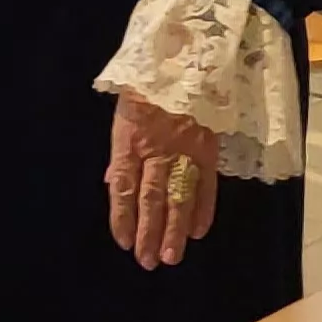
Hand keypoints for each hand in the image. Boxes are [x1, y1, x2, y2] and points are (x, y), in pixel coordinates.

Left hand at [107, 92, 219, 269]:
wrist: (185, 59)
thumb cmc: (146, 85)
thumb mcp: (122, 113)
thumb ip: (120, 152)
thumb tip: (113, 181)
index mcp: (129, 141)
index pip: (124, 187)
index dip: (122, 216)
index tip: (123, 241)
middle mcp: (157, 151)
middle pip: (152, 199)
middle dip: (149, 233)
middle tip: (147, 262)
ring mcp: (185, 152)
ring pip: (179, 198)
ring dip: (174, 230)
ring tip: (170, 256)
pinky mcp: (209, 150)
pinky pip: (206, 185)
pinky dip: (203, 210)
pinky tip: (197, 232)